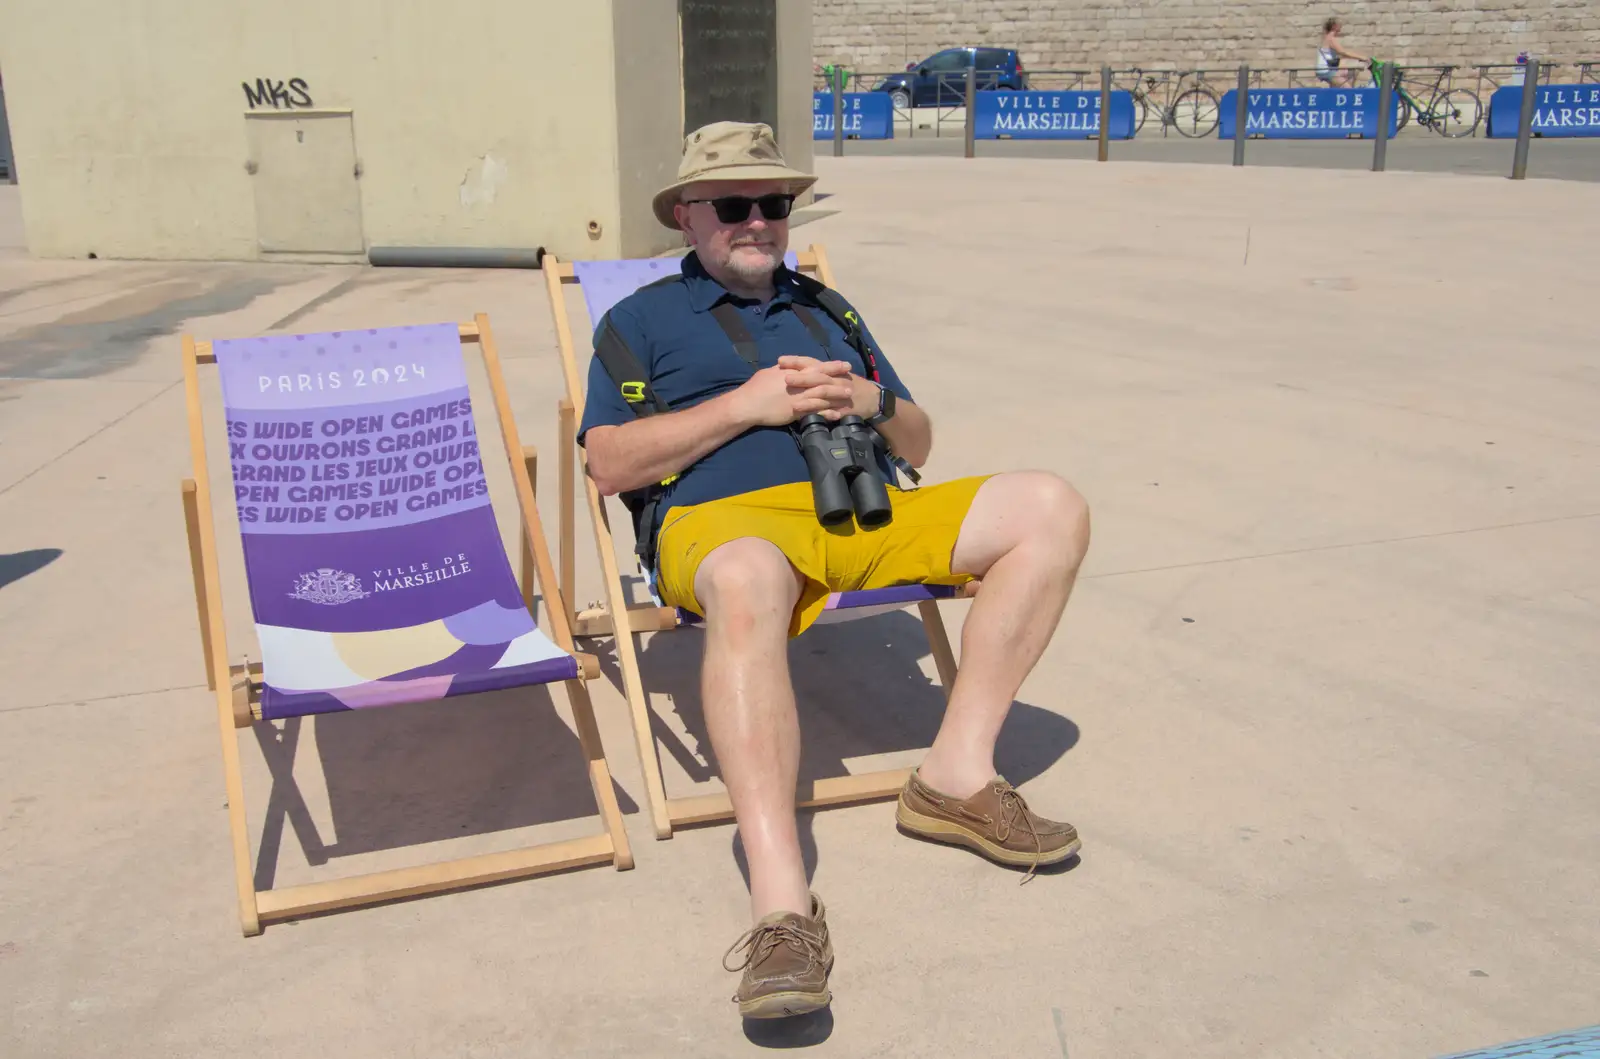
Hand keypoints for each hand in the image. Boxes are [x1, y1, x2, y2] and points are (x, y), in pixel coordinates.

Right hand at [730, 359, 853, 427]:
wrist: (748, 404)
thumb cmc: (756, 387)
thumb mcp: (769, 373)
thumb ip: (782, 370)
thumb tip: (787, 366)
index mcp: (793, 372)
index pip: (816, 366)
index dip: (831, 365)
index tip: (843, 364)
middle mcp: (799, 383)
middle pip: (822, 378)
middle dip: (838, 377)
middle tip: (852, 377)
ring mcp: (799, 397)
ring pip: (822, 394)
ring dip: (837, 394)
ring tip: (849, 395)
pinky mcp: (796, 411)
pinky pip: (815, 411)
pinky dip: (827, 412)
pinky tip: (837, 414)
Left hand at [775, 356, 879, 422]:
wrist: (875, 399)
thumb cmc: (853, 385)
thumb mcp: (838, 374)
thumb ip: (820, 372)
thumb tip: (796, 369)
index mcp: (832, 371)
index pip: (813, 363)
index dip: (797, 361)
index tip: (780, 361)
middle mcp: (836, 381)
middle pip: (817, 377)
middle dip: (801, 378)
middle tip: (785, 379)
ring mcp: (840, 396)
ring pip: (824, 396)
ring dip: (808, 400)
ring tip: (794, 404)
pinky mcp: (844, 410)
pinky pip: (831, 413)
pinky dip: (821, 414)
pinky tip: (810, 418)